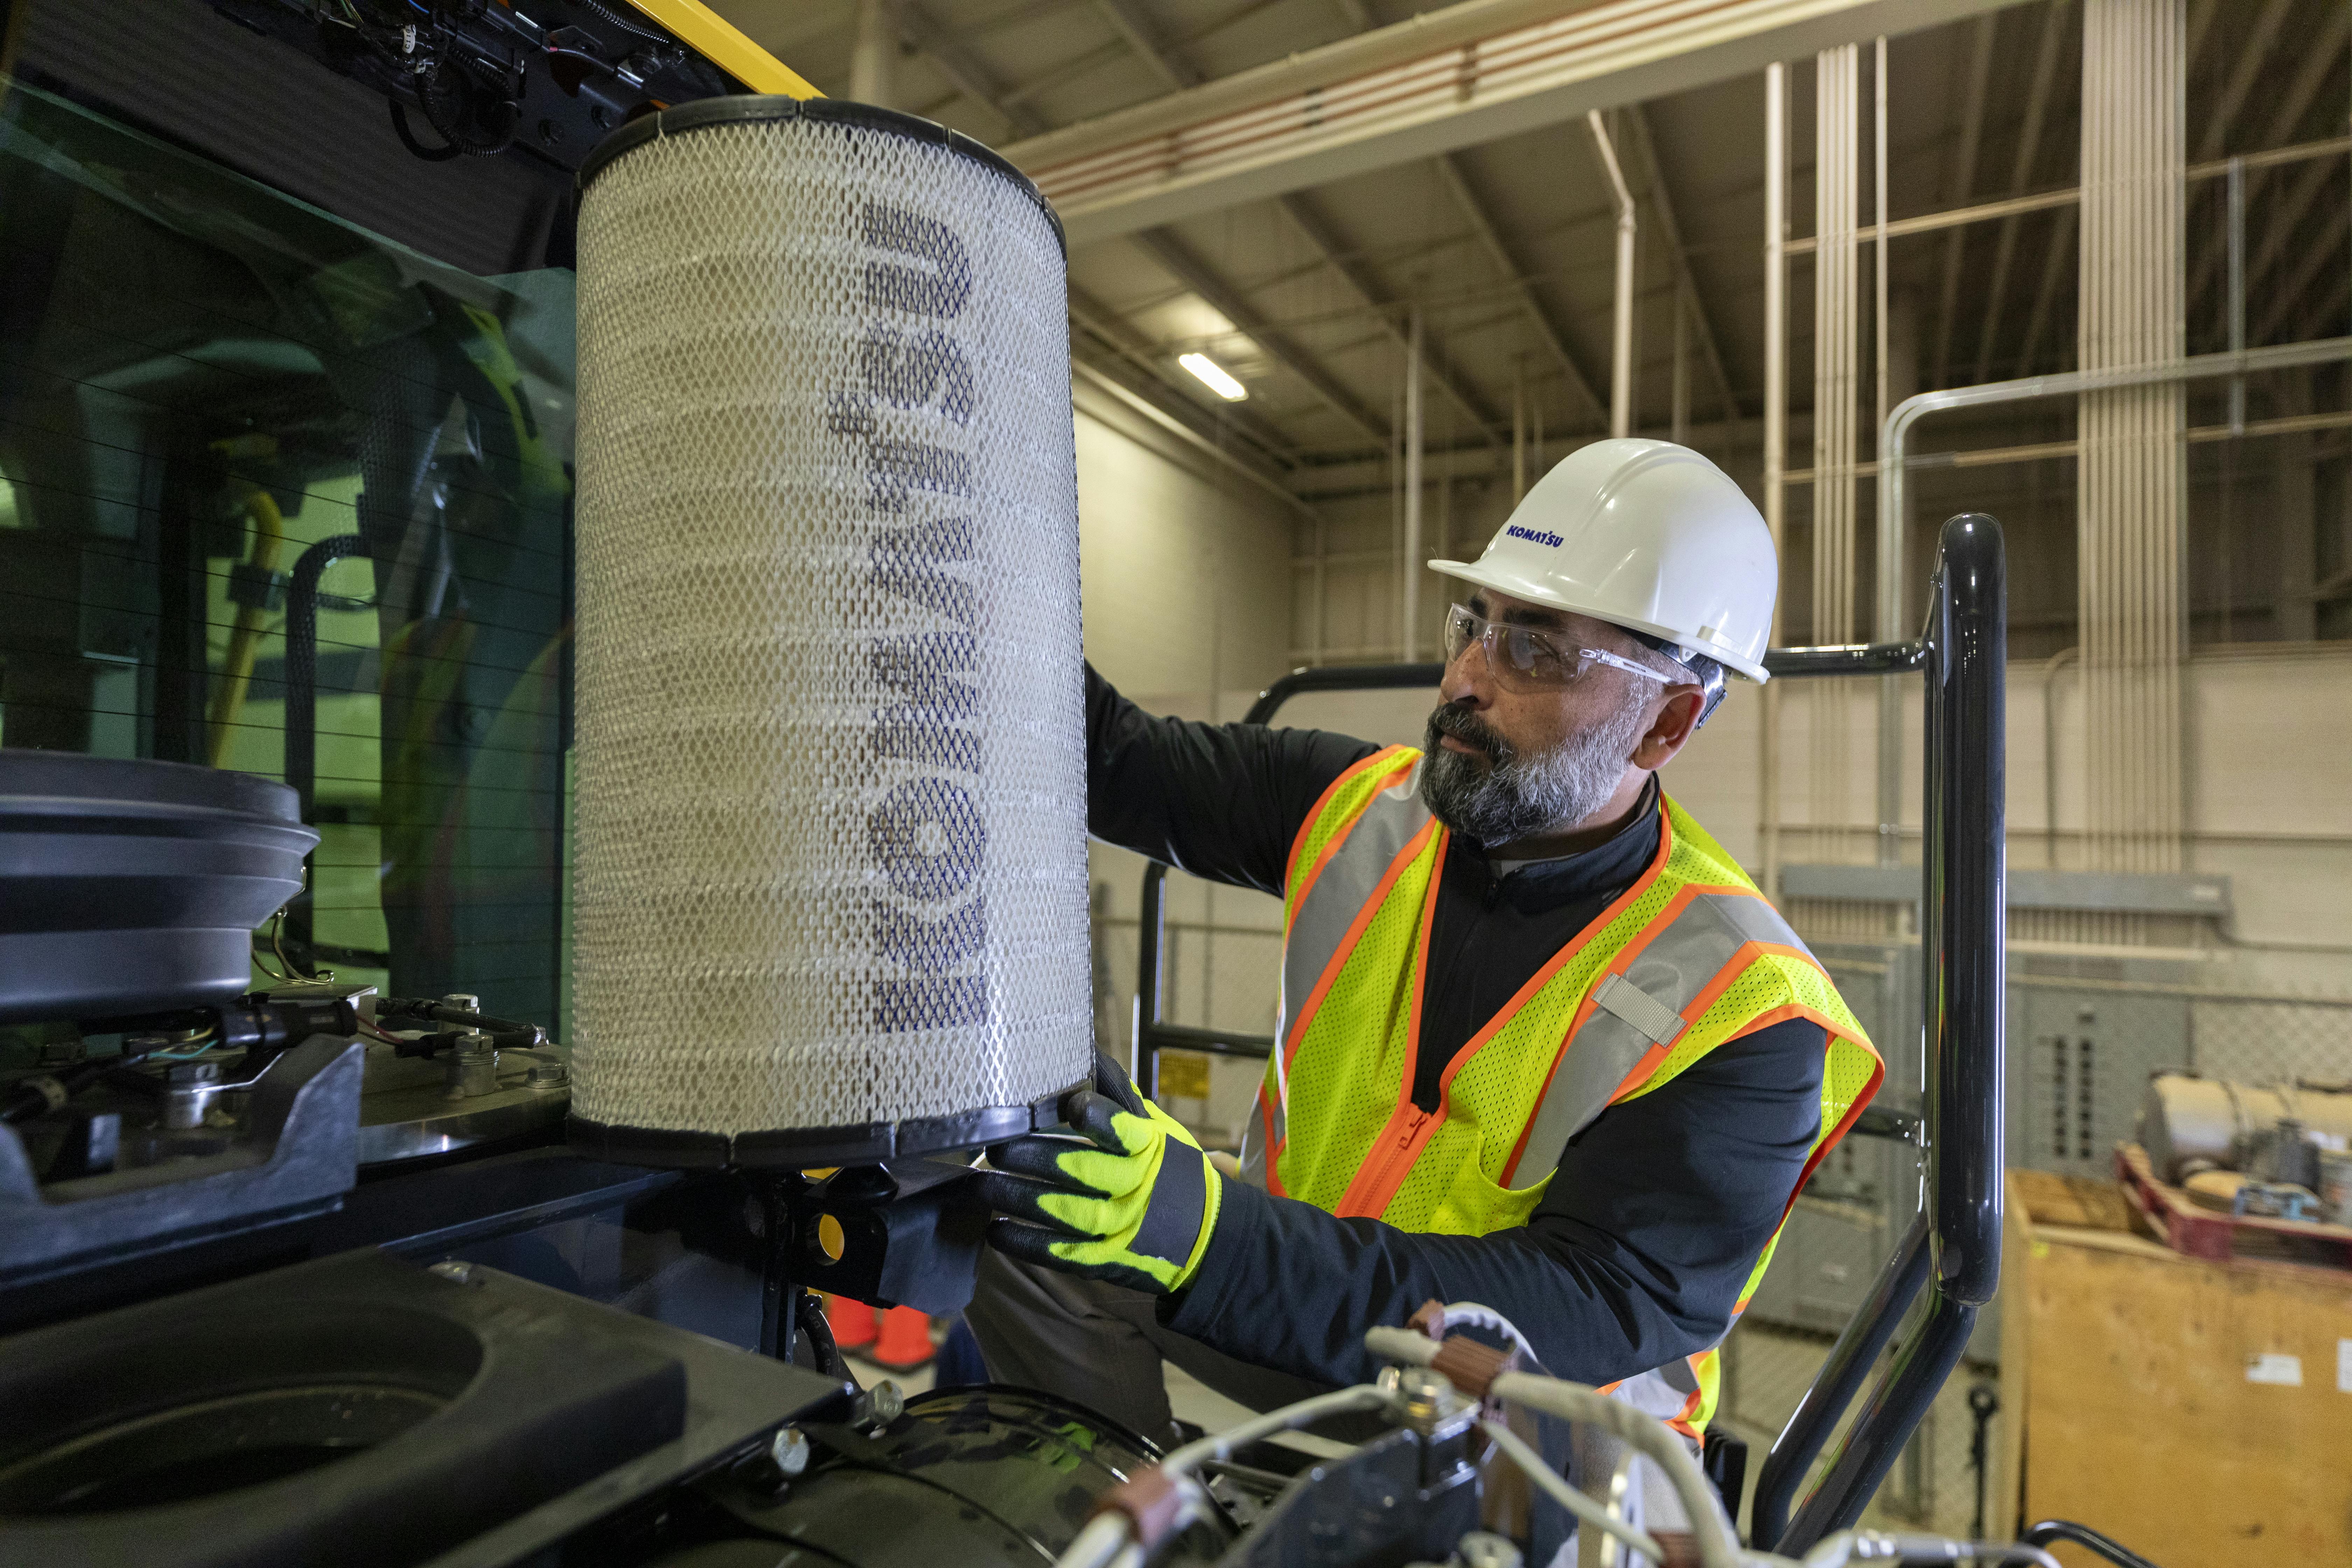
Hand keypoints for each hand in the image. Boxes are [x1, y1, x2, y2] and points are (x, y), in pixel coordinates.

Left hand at [977, 1055, 1222, 1296]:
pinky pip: (1062, 1253)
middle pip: (1079, 1170)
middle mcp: (1136, 1187)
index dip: (1096, 1117)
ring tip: (980, 1185)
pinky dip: (1026, 1244)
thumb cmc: (1170, 1169)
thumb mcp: (1158, 1129)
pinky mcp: (1107, 1260)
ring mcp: (1121, 1228)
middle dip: (1030, 1157)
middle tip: (994, 1146)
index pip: (1123, 1130)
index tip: (1069, 1106)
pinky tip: (996, 1232)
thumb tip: (1082, 1051)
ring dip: (1016, 1198)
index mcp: (1150, 1147)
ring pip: (1062, 1211)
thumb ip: (1118, 1097)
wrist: (1205, 1236)